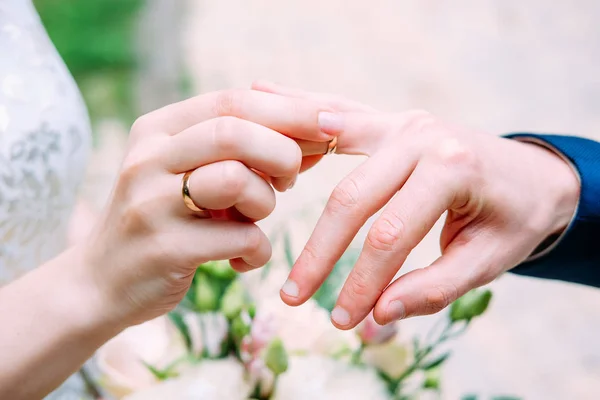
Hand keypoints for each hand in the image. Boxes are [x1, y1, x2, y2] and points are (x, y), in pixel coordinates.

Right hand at [79, 89, 333, 326]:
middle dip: (282, 152)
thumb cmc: (165, 220)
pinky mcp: (165, 248)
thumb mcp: (189, 172)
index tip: (333, 123)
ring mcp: (152, 203)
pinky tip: (241, 260)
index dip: (290, 111)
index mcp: (158, 129)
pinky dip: (257, 251)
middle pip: (235, 131)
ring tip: (252, 220)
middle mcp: (149, 158)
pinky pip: (241, 239)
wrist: (102, 282)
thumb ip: (239, 148)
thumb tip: (315, 130)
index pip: (232, 101)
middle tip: (292, 177)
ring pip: (237, 180)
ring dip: (265, 202)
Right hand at [253, 82, 579, 328]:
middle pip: (352, 198)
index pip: (390, 236)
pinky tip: (265, 99)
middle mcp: (421, 135)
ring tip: (246, 184)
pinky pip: (340, 116)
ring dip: (289, 171)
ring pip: (331, 154)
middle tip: (293, 298)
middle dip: (320, 254)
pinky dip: (303, 112)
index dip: (360, 283)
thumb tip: (376, 314)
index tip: (341, 320)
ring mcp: (402, 122)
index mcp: (452, 169)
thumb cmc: (515, 218)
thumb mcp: (489, 260)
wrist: (535, 173)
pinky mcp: (391, 121)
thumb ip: (433, 289)